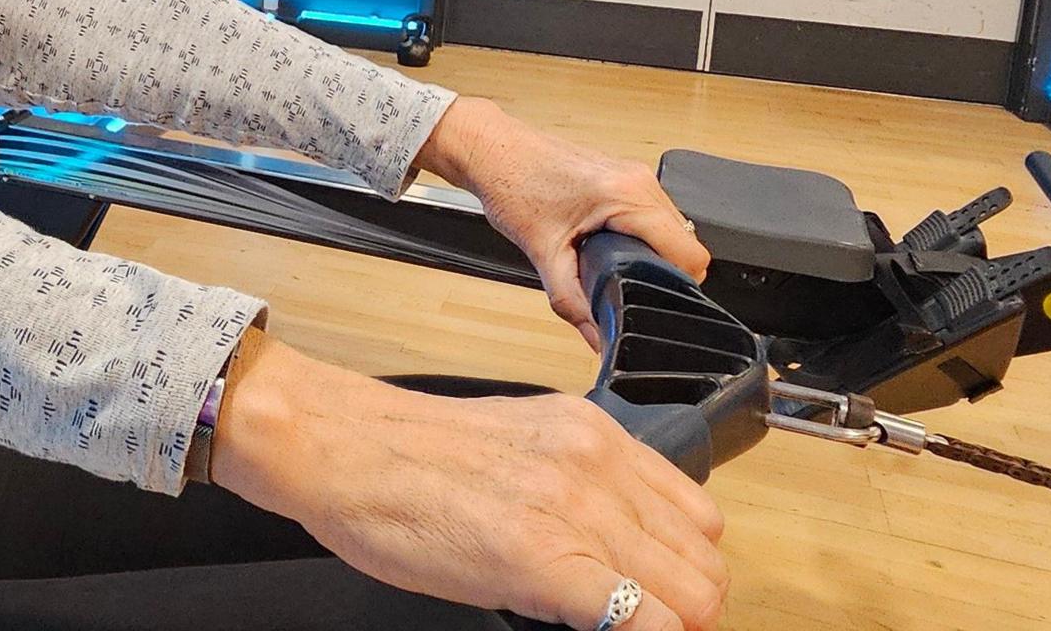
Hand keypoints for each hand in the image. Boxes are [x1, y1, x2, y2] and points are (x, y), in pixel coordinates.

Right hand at [216, 332, 729, 628]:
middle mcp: (598, 466)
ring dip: (673, 625)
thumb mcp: (523, 446)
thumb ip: (582, 483)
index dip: (689, 572)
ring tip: (623, 629)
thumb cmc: (412, 460)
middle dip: (690, 609)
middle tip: (648, 628)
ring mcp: (576, 512)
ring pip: (692, 594)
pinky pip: (640, 620)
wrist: (345, 450)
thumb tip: (620, 537)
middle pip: (704, 563)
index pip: (699, 519)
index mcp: (597, 439)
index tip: (667, 601)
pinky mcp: (545, 562)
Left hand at [416, 97, 710, 350]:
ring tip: (618, 268)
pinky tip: (613, 247)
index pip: (689, 254)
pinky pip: (654, 213)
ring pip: (673, 227)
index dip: (679, 287)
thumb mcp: (544, 254)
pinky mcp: (625, 175)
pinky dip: (644, 235)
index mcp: (628, 196)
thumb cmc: (512, 185)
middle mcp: (640, 181)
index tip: (655, 303)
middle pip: (686, 242)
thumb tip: (599, 338)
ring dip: (655, 253)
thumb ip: (573, 303)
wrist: (493, 150)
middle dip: (665, 273)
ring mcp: (635, 174)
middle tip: (631, 291)